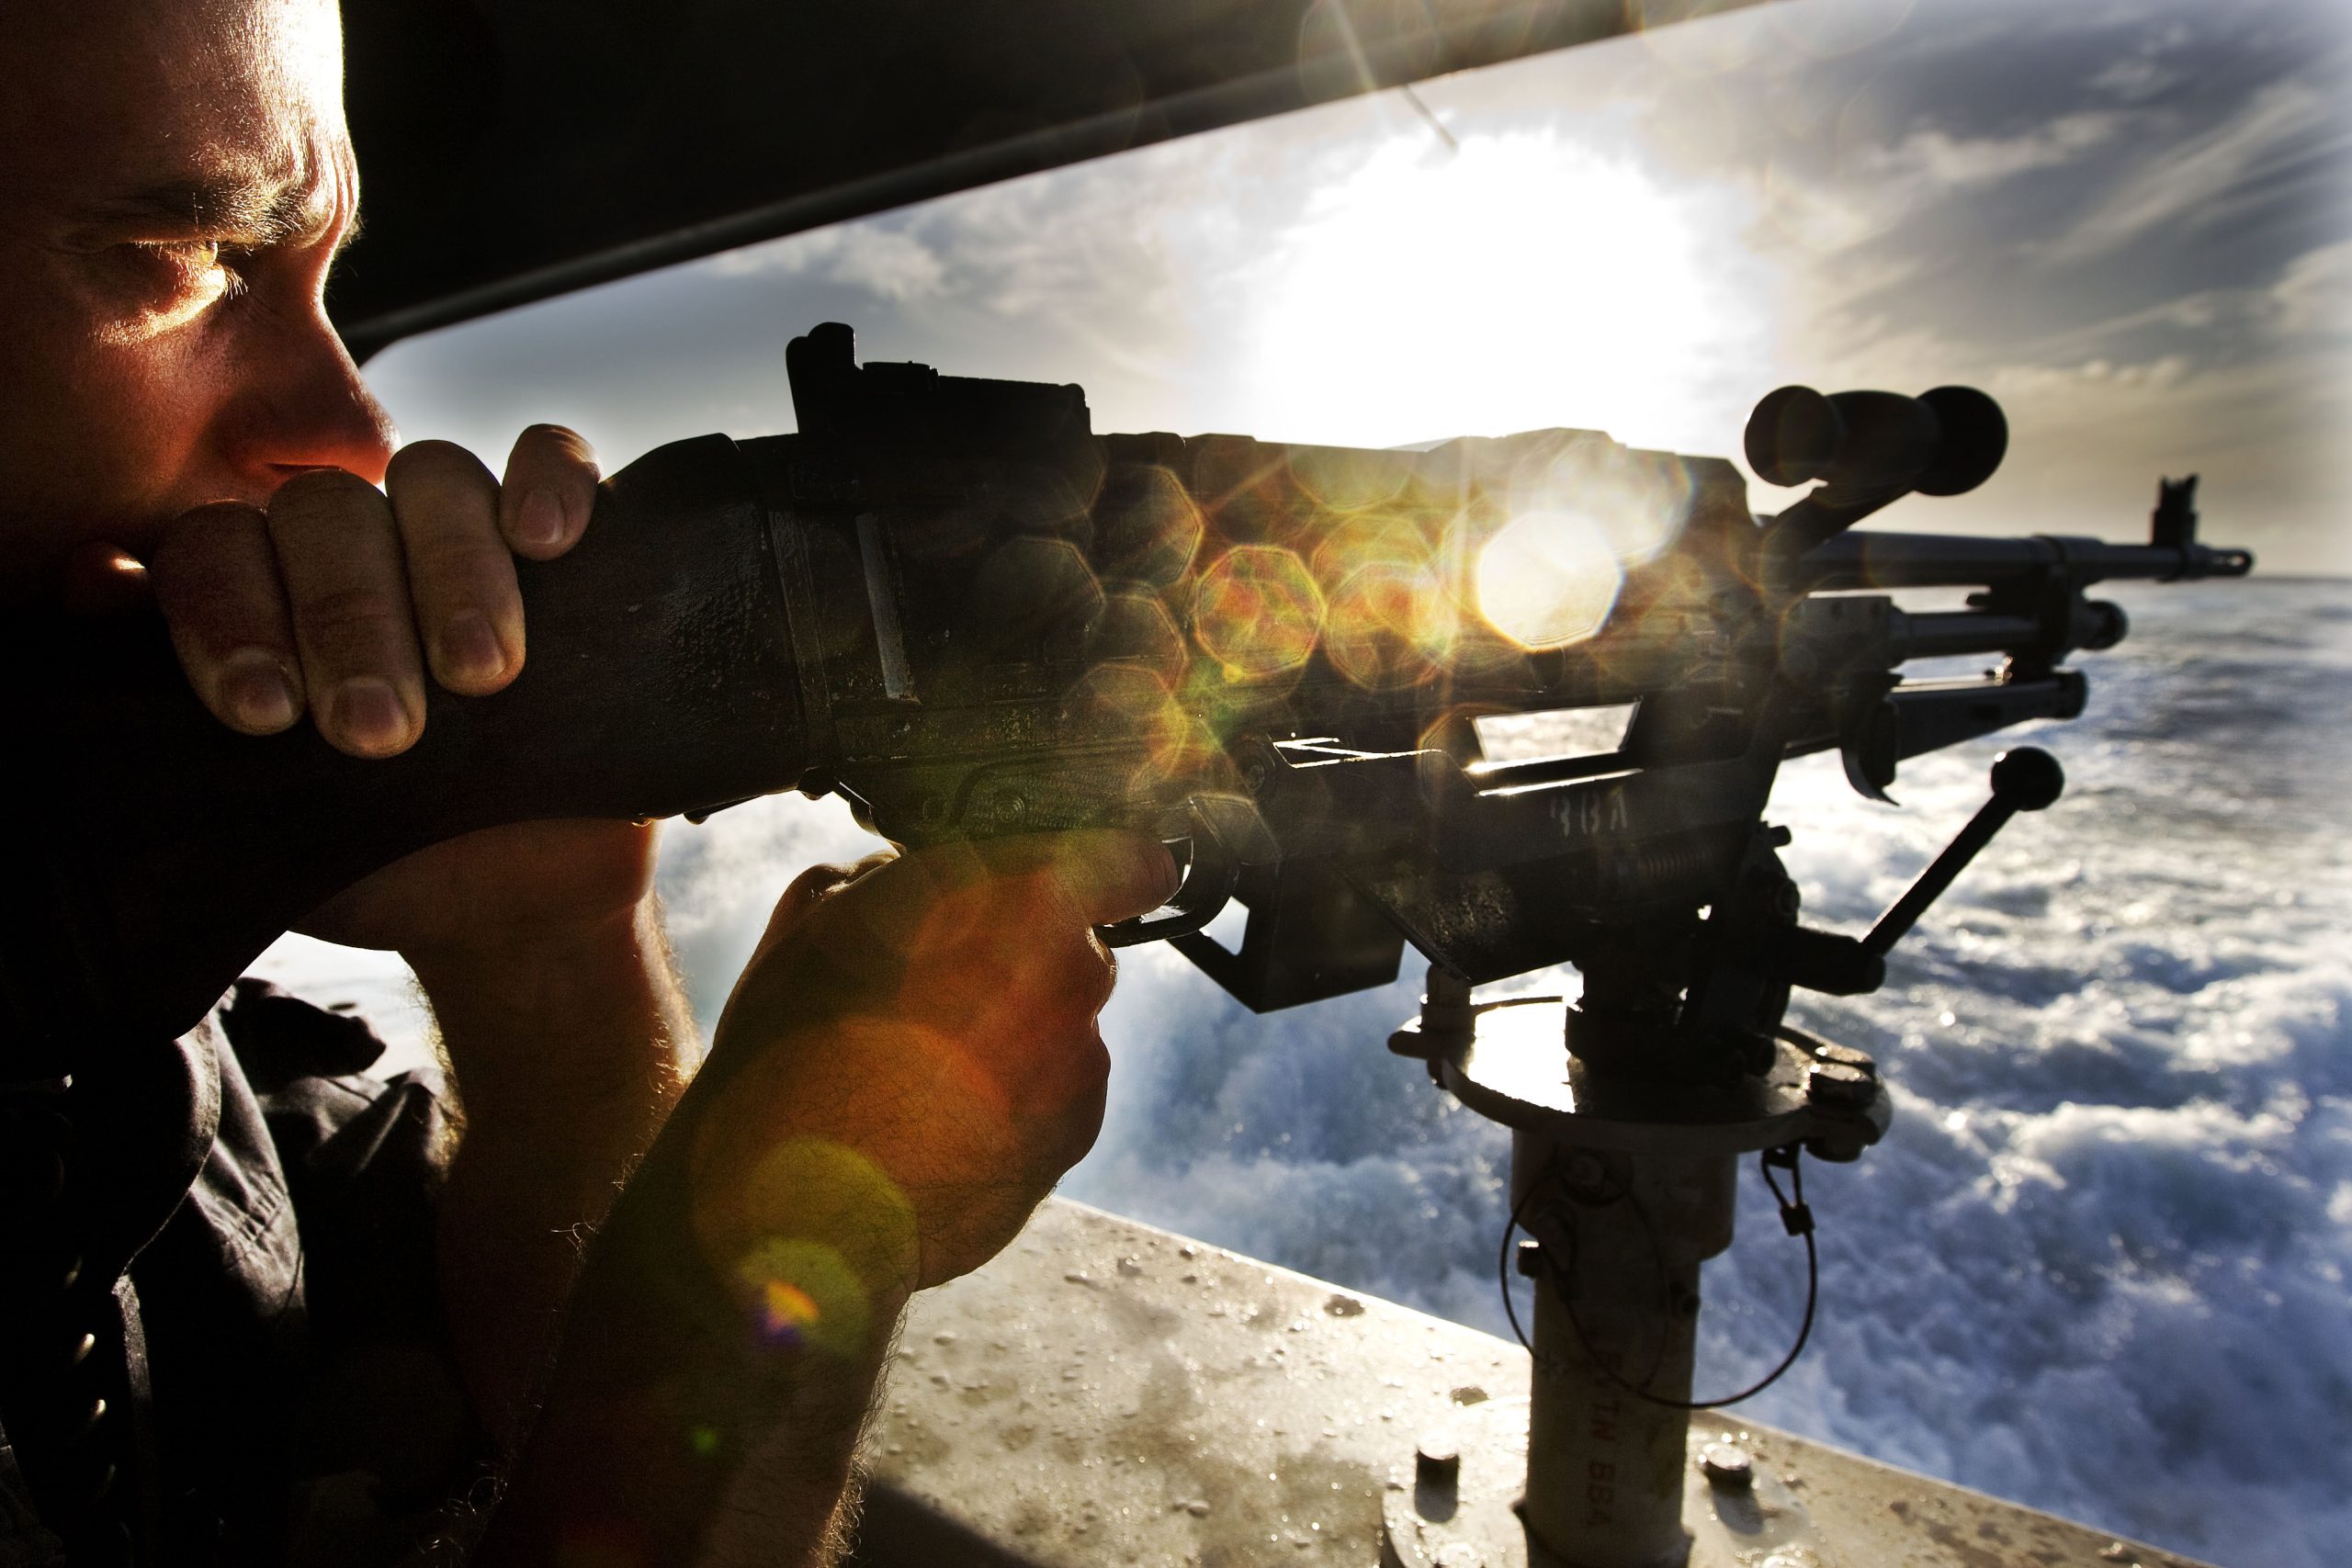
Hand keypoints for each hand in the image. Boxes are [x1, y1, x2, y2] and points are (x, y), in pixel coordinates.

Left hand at [141, 425, 655, 956]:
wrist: (518, 905)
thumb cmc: (379, 869)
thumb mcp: (271, 827)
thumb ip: (186, 734)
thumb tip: (98, 588)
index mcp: (265, 603)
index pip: (217, 548)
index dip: (232, 615)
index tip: (269, 716)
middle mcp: (351, 553)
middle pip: (326, 511)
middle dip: (350, 621)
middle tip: (381, 730)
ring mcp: (458, 540)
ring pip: (435, 480)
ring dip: (452, 572)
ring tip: (481, 676)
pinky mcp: (566, 546)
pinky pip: (553, 459)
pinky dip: (548, 482)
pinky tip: (543, 541)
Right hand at [686, 831, 1179, 1298]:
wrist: (796, 1208)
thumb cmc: (793, 1055)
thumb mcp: (817, 921)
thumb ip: (892, 878)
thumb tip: (907, 878)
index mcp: (1020, 900)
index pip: (1123, 862)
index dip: (1117, 870)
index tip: (1112, 881)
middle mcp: (1070, 977)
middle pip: (1075, 952)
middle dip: (1022, 966)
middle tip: (935, 998)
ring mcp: (1078, 1064)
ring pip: (1063, 1029)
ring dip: (1014, 1041)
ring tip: (919, 1078)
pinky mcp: (1072, 1140)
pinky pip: (1057, 1099)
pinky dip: (1016, 1105)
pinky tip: (940, 1126)